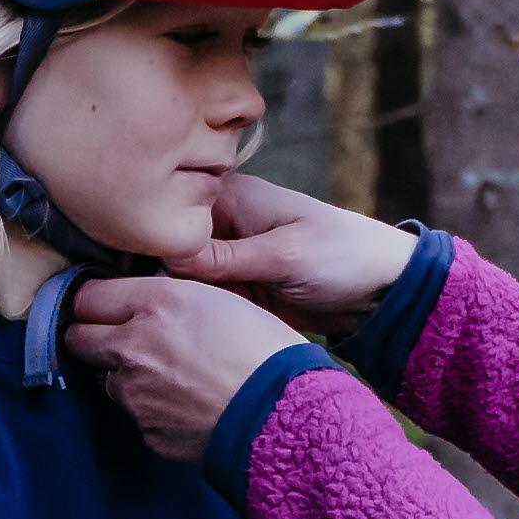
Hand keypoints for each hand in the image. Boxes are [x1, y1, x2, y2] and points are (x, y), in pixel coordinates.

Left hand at [56, 272, 320, 462]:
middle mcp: (134, 345)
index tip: (106, 305)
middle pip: (78, 337)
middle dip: (93, 336)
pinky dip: (153, 409)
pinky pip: (136, 414)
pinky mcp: (146, 429)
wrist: (286, 417)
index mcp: (157, 303)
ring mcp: (135, 392)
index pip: (89, 296)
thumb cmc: (268, 352)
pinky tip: (187, 405)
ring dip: (126, 375)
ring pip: (107, 378)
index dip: (97, 300)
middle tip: (120, 337)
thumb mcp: (223, 300)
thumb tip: (149, 301)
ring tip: (169, 376)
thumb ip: (173, 298)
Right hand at [167, 174, 420, 329]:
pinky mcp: (238, 285)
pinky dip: (198, 308)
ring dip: (179, 294)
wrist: (381, 290)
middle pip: (169, 245)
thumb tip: (166, 257)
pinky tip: (190, 322)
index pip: (171, 214)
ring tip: (165, 315)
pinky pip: (203, 296)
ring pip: (180, 275)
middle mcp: (223, 222)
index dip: (153, 240)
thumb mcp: (283, 255)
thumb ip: (224, 258)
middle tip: (151, 302)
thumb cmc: (342, 255)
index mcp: (231, 196)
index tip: (137, 272)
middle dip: (160, 272)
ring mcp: (229, 255)